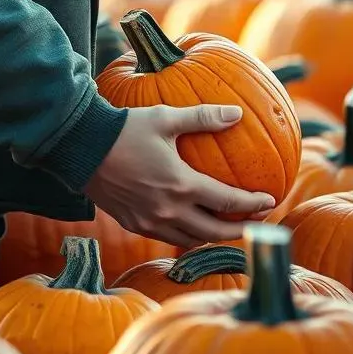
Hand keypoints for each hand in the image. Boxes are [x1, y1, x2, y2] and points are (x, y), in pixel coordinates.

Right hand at [86, 104, 275, 246]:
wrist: (81, 148)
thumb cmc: (125, 128)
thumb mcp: (166, 118)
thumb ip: (204, 118)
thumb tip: (237, 114)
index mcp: (181, 185)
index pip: (228, 202)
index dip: (253, 204)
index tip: (270, 201)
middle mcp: (168, 210)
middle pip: (215, 231)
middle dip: (241, 229)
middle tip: (258, 222)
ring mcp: (150, 221)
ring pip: (192, 239)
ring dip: (214, 235)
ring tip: (229, 226)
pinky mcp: (134, 224)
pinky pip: (169, 238)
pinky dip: (188, 235)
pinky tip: (193, 225)